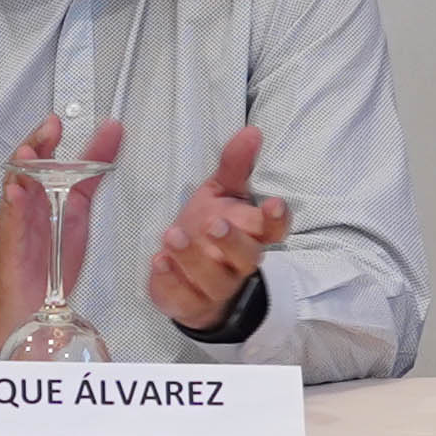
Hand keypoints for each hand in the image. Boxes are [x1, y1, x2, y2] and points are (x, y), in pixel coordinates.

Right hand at [0, 114, 121, 352]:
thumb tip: (112, 135)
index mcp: (45, 191)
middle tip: (49, 129)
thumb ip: (92, 171)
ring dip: (20, 169)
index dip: (49, 136)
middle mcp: (29, 202)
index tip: (58, 120)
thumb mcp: (79, 206)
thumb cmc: (50, 253)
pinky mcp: (12, 243)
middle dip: (35, 144)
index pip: (44, 156)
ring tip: (27, 152)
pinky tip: (16, 192)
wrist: (32, 296)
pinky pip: (11, 221)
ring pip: (15, 188)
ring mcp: (18, 220)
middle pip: (26, 164)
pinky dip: (13, 206)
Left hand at [144, 126, 292, 340]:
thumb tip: (251, 131)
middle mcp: (238, 264)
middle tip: (213, 223)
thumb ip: (234, 166)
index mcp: (251, 235)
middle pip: (247, 257)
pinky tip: (158, 262)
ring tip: (171, 235)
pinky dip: (171, 281)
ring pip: (213, 279)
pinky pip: (183, 297)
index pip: (275, 231)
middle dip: (232, 241)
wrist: (189, 280)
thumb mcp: (219, 194)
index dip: (277, 220)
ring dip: (193, 258)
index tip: (273, 203)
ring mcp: (215, 288)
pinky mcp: (188, 303)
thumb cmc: (208, 228)